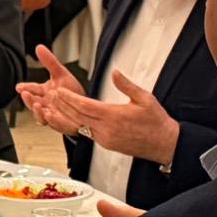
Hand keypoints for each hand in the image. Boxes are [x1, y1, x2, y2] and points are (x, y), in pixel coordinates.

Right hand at [16, 45, 85, 133]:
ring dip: (36, 111)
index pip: (32, 89)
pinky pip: (54, 125)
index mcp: (44, 92)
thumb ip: (49, 61)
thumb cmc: (73, 93)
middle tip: (25, 94)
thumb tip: (39, 47)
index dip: (25, 87)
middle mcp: (46, 104)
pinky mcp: (61, 124)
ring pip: (40, 116)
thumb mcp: (61, 74)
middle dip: (28, 99)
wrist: (88, 108)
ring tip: (37, 105)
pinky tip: (49, 114)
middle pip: (33, 103)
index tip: (19, 86)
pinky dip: (51, 121)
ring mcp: (52, 115)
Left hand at [53, 70, 180, 166]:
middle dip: (63, 105)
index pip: (85, 106)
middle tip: (51, 95)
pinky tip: (72, 117)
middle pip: (77, 116)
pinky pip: (87, 133)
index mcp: (114, 116)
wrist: (164, 144)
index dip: (69, 98)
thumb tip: (114, 72)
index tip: (59, 90)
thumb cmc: (156, 121)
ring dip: (67, 116)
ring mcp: (105, 139)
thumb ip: (127, 85)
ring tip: (56, 106)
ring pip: (80, 126)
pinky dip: (77, 124)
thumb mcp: (145, 98)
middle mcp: (107, 130)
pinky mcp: (106, 145)